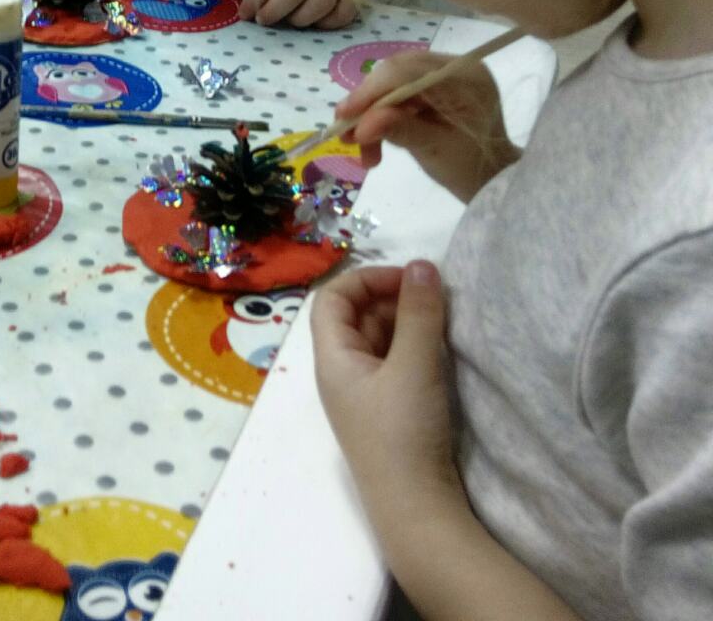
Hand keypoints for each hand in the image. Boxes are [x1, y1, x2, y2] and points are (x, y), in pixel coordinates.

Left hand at [311, 262, 464, 520]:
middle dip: (390, 297)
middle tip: (434, 296)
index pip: (331, 299)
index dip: (366, 279)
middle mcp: (340, 372)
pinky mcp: (387, 411)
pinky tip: (440, 347)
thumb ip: (419, 313)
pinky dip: (412, 346)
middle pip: (354, 316)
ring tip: (442, 317)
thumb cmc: (404, 433)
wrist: (417, 511)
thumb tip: (423, 263)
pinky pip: (392, 362)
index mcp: (331, 358)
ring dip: (405, 321)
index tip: (408, 278)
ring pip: (377, 339)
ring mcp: (364, 393)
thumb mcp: (415, 367)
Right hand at [335, 51, 518, 200]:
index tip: (344, 117)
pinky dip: (381, 117)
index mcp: (464, 78)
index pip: (406, 71)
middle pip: (395, 73)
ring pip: (390, 84)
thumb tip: (362, 125)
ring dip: (371, 115)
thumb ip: (401, 131)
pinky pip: (396, 94)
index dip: (370, 91)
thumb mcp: (436, 151)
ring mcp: (443, 76)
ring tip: (362, 150)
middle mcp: (455, 67)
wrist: (491, 180)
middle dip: (367, 104)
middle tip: (346, 135)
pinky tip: (374, 143)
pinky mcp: (432, 87)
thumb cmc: (471, 169)